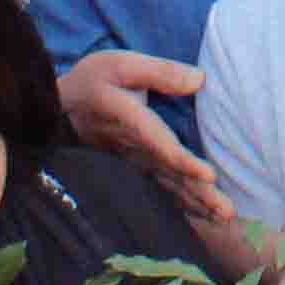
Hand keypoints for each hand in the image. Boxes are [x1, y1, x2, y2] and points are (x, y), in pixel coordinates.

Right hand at [57, 51, 223, 217]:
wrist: (57, 109)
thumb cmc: (92, 82)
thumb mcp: (120, 65)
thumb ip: (160, 72)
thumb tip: (199, 79)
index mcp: (131, 122)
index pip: (161, 146)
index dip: (184, 162)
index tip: (209, 176)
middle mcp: (134, 149)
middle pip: (170, 175)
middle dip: (199, 195)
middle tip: (227, 213)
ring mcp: (134, 163)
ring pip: (168, 187)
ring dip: (196, 204)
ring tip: (224, 219)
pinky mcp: (135, 169)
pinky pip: (161, 190)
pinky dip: (183, 204)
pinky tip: (205, 216)